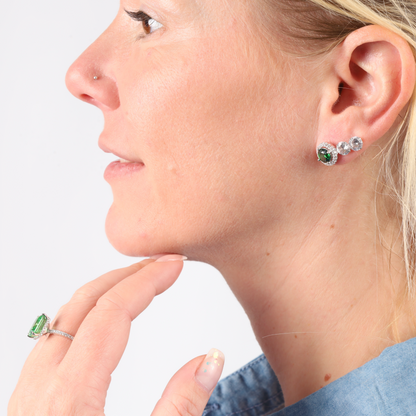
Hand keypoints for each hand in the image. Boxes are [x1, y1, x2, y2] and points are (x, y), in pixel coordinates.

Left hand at [8, 256, 224, 415]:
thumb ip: (181, 405)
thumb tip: (209, 357)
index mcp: (70, 397)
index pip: (112, 312)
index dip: (147, 280)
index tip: (174, 263)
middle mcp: (40, 386)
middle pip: (83, 302)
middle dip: (126, 275)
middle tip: (162, 264)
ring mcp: (28, 394)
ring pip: (64, 316)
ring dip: (103, 291)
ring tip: (138, 283)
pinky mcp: (28, 404)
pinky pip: (55, 338)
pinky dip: (85, 314)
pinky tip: (103, 321)